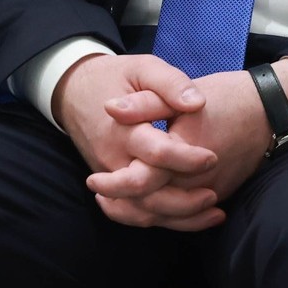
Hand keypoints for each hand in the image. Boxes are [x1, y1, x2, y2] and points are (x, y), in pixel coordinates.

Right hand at [52, 53, 219, 230]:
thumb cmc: (114, 77)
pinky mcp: (111, 184)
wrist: (72, 92)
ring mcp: (109, 175)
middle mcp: (112, 158)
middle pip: (148, 193)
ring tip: (214, 212)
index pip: (157, 153)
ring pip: (142, 211)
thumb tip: (197, 103)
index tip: (213, 157)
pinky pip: (136, 211)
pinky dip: (165, 220)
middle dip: (184, 201)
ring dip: (179, 217)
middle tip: (214, 194)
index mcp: (122, 129)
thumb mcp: (142, 67)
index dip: (187, 159)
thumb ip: (170, 83)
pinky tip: (195, 216)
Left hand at [93, 62, 287, 228]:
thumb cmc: (225, 97)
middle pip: (154, 207)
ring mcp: (211, 190)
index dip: (115, 185)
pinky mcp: (219, 192)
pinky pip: (188, 215)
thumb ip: (144, 105)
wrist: (271, 110)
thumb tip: (109, 108)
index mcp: (182, 152)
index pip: (142, 181)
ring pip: (170, 216)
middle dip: (123, 206)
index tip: (93, 180)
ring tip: (115, 204)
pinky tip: (150, 209)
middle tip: (99, 193)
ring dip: (141, 215)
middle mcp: (197, 180)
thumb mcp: (181, 93)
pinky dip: (167, 217)